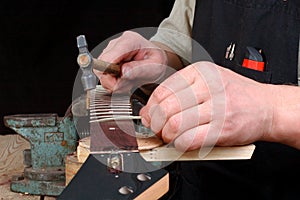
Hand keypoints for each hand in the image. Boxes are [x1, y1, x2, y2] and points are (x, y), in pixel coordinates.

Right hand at [94, 31, 167, 92]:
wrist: (155, 60)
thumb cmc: (156, 61)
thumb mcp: (155, 67)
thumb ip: (140, 69)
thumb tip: (124, 72)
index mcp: (130, 41)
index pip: (109, 56)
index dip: (109, 72)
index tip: (117, 83)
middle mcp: (117, 44)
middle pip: (101, 66)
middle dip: (113, 81)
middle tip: (127, 84)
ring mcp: (111, 52)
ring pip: (101, 72)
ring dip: (114, 83)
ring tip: (128, 81)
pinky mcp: (107, 60)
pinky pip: (104, 75)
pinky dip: (113, 82)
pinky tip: (124, 80)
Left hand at [140, 61, 273, 150]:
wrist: (267, 106)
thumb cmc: (236, 94)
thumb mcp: (209, 80)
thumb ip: (182, 91)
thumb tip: (152, 109)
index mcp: (201, 72)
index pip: (163, 90)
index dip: (151, 107)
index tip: (150, 116)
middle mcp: (209, 87)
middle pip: (166, 108)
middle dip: (155, 123)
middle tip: (157, 129)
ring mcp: (217, 107)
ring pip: (175, 124)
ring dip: (166, 135)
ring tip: (169, 136)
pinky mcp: (223, 128)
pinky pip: (190, 139)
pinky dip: (180, 144)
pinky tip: (182, 142)